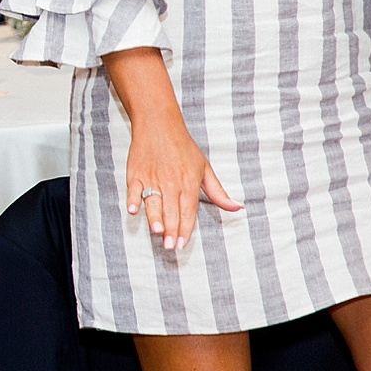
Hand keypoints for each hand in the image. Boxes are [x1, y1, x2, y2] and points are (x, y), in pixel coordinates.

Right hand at [125, 114, 240, 250]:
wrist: (159, 123)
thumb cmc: (183, 146)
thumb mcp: (204, 167)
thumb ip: (218, 192)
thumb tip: (237, 207)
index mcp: (189, 182)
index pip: (188, 211)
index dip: (185, 229)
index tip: (182, 244)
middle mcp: (171, 182)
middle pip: (171, 210)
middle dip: (171, 230)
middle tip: (170, 247)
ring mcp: (153, 177)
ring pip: (154, 201)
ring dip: (155, 217)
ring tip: (157, 232)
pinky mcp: (136, 172)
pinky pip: (133, 188)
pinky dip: (133, 199)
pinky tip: (133, 210)